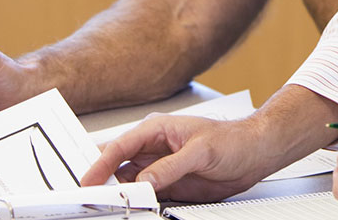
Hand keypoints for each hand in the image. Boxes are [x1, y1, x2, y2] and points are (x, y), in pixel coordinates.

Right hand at [82, 114, 277, 201]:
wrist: (254, 153)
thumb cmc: (232, 140)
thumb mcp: (201, 151)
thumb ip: (171, 167)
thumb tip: (144, 180)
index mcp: (156, 129)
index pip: (119, 147)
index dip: (99, 165)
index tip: (86, 182)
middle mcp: (152, 148)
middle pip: (114, 163)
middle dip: (98, 178)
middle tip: (83, 195)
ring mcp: (157, 167)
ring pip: (124, 181)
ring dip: (113, 192)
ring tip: (101, 205)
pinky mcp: (165, 184)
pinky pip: (140, 193)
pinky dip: (130, 201)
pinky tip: (125, 208)